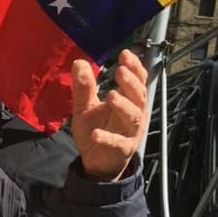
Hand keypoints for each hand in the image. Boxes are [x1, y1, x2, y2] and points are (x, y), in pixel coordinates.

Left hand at [70, 49, 148, 181]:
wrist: (97, 162)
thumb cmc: (97, 129)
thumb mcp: (85, 107)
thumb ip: (84, 87)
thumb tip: (79, 62)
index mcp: (127, 101)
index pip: (136, 81)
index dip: (134, 68)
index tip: (125, 54)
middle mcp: (133, 114)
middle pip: (138, 96)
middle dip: (131, 83)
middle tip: (120, 71)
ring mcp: (130, 132)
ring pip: (133, 116)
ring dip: (123, 106)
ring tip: (111, 95)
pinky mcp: (122, 149)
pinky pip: (117, 142)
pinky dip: (107, 138)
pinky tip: (96, 133)